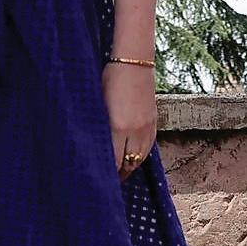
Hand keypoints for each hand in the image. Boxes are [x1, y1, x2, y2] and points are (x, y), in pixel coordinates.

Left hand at [104, 59, 158, 176]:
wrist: (133, 61)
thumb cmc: (109, 79)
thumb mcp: (99, 105)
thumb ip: (99, 128)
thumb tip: (92, 149)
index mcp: (118, 127)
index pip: (113, 163)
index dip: (106, 176)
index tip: (97, 182)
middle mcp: (135, 130)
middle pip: (128, 164)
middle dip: (117, 176)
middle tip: (105, 184)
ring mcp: (147, 127)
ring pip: (140, 158)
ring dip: (129, 167)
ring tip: (118, 175)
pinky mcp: (154, 122)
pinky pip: (148, 148)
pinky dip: (139, 156)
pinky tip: (131, 158)